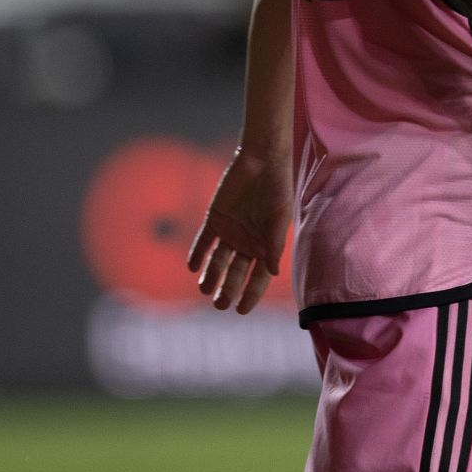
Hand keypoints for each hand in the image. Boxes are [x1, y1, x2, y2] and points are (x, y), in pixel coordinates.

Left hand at [186, 146, 291, 312]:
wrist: (261, 161)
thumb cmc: (277, 188)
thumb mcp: (278, 218)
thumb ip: (273, 244)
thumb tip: (272, 273)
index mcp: (265, 246)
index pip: (257, 277)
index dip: (250, 294)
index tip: (241, 310)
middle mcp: (246, 243)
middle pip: (234, 273)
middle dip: (228, 290)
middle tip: (220, 305)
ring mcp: (229, 232)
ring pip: (217, 261)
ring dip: (210, 276)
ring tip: (204, 290)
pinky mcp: (214, 220)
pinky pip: (203, 241)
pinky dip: (197, 254)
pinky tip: (193, 266)